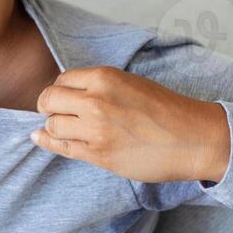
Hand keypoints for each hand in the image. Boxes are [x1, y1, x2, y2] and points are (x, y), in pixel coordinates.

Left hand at [31, 66, 230, 183]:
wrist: (193, 138)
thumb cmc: (166, 110)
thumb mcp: (130, 83)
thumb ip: (100, 86)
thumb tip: (69, 93)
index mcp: (104, 77)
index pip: (61, 79)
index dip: (60, 90)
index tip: (64, 98)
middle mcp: (95, 101)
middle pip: (49, 100)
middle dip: (48, 106)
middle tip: (54, 112)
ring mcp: (95, 129)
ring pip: (52, 125)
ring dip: (54, 126)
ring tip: (65, 127)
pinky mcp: (99, 155)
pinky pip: (62, 147)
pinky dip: (48, 142)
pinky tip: (40, 138)